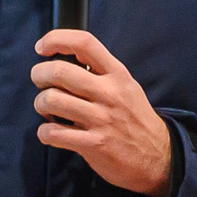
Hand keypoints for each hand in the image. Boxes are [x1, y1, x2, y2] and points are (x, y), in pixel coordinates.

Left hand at [30, 31, 171, 196]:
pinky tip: (52, 132)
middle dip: (38, 75)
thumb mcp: (126, 87)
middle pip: (58, 71)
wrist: (158, 157)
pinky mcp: (93, 144)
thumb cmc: (135, 119)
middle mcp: (109, 93)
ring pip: (51, 100)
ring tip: (48, 110)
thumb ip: (101, 72)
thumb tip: (64, 59)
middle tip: (40, 83)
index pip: (84, 43)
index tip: (42, 48)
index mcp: (117, 74)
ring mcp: (101, 119)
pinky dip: (45, 132)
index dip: (56, 39)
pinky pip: (53, 133)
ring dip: (40, 104)